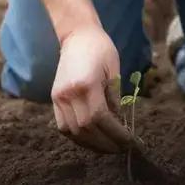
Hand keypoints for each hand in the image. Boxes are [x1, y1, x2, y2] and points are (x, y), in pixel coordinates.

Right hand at [51, 26, 133, 153]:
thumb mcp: (114, 71)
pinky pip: (64, 127)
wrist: (77, 36)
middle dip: (106, 143)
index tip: (130, 141)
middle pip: (86, 128)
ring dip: (92, 144)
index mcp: (86, 83)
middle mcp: (69, 93)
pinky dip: (78, 137)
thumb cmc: (100, 49)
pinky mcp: (54, 99)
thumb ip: (115, 99)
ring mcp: (59, 97)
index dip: (115, 134)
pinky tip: (92, 139)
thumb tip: (119, 124)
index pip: (100, 118)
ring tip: (108, 148)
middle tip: (122, 149)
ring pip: (73, 132)